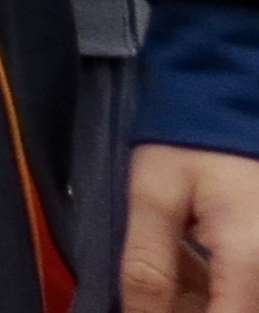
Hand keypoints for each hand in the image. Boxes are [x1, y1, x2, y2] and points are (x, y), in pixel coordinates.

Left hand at [123, 142, 258, 311]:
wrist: (229, 103)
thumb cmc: (190, 142)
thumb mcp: (154, 195)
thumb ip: (148, 263)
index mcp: (250, 258)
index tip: (147, 311)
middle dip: (185, 309)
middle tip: (150, 289)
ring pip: (237, 305)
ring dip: (197, 300)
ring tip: (165, 265)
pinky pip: (242, 290)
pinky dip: (212, 287)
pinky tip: (183, 261)